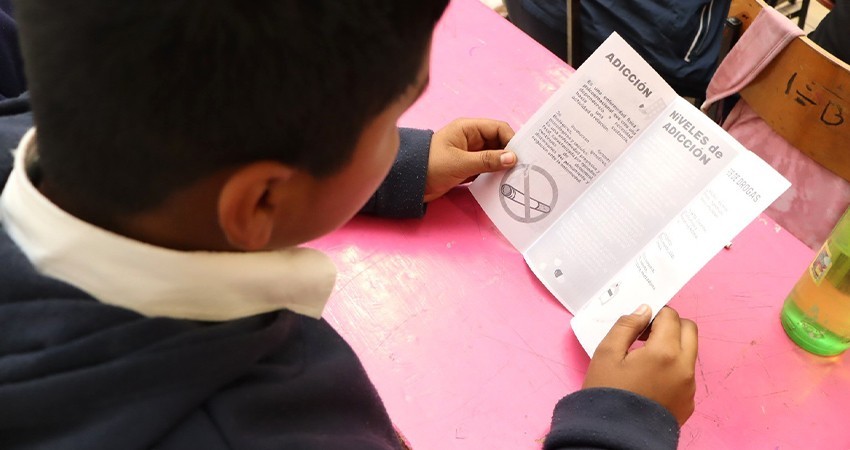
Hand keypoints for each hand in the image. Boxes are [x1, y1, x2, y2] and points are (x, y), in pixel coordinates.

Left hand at [424, 118, 516, 201]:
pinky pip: (486, 168)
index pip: (498, 128)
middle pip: (498, 142)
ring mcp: (469, 152)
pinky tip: (502, 182)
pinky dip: (494, 174)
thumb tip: (512, 158)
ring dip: (502, 166)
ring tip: (515, 177)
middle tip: (523, 168)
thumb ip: (487, 160)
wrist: (408, 184)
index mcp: (467, 128)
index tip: (522, 156)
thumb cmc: (429, 166)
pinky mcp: (467, 167)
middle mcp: (470, 138)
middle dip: (509, 154)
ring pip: (494, 156)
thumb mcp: (460, 163)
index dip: (511, 140)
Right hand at [583, 305, 697, 425]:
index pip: (671, 316)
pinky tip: (651, 380)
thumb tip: (643, 310)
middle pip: (690, 330)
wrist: (614, 437)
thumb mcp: (606, 353)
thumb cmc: (607, 393)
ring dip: (673, 346)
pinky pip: (686, 374)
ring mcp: (689, 387)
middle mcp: (684, 367)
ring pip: (690, 352)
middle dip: (671, 325)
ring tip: (646, 360)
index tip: (638, 326)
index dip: (653, 315)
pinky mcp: (689, 402)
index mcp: (664, 352)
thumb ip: (626, 326)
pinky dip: (673, 368)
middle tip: (647, 335)